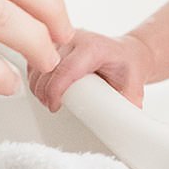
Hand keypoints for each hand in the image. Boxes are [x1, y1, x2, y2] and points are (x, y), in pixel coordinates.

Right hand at [29, 29, 151, 112]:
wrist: (129, 54)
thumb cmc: (130, 69)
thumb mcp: (133, 90)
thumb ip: (125, 110)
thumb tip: (120, 130)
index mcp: (95, 48)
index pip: (66, 69)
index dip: (55, 91)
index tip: (54, 107)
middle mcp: (77, 38)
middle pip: (47, 67)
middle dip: (44, 91)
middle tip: (52, 106)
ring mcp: (64, 38)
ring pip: (37, 61)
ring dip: (37, 83)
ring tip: (48, 98)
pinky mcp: (56, 41)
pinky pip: (36, 57)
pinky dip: (35, 74)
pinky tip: (43, 85)